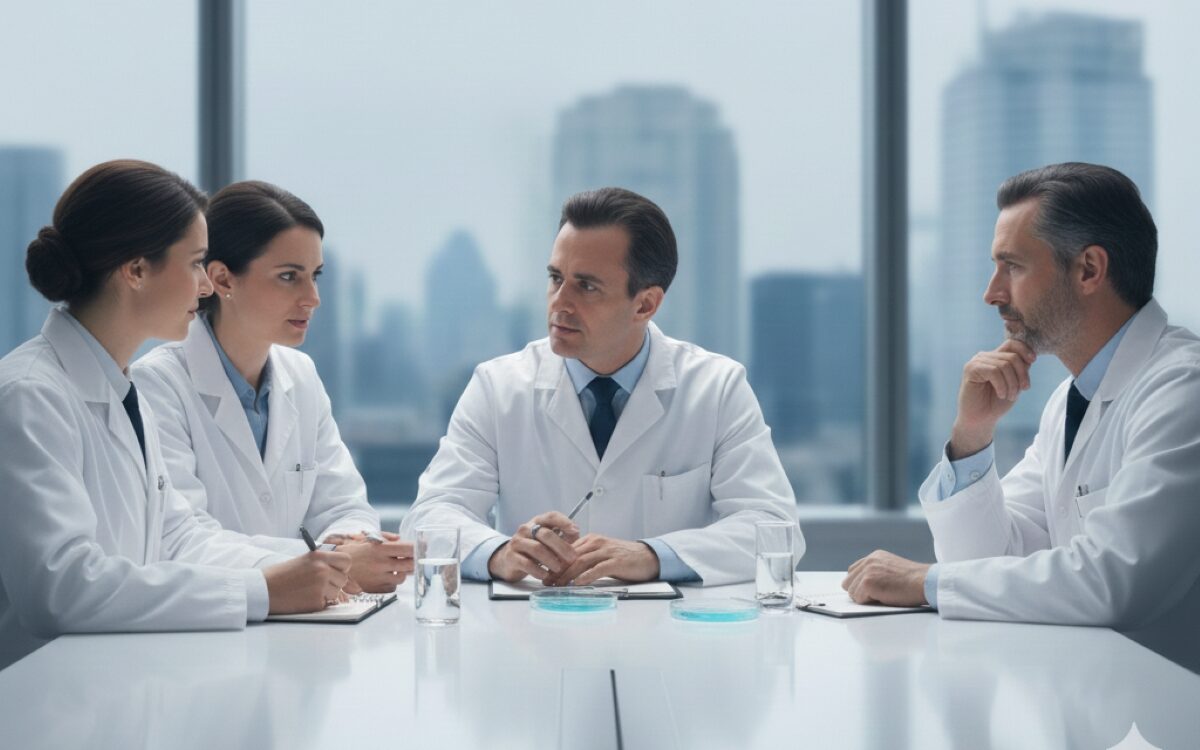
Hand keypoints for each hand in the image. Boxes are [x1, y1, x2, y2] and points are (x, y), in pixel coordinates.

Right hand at [264, 550, 352, 613]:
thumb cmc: (280, 575)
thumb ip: (321, 563)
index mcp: (319, 556)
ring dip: (326, 594)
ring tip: (308, 591)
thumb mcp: (303, 560)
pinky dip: (317, 603)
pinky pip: (326, 603)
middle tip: (319, 585)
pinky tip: (303, 598)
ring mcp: (320, 587)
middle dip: (334, 583)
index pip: (347, 561)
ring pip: (336, 593)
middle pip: (343, 579)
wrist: (263, 589)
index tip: (336, 571)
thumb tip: (338, 570)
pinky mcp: (316, 602)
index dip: (342, 568)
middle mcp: (322, 570)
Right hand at [335, 539, 414, 592]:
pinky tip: (386, 576)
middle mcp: (381, 564)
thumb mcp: (368, 538)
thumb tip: (402, 540)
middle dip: (414, 561)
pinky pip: (393, 587)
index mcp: (380, 549)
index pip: (407, 549)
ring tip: (394, 567)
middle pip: (409, 564)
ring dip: (403, 572)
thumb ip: (387, 537)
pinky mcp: (375, 589)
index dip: (418, 548)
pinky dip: (392, 582)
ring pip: (402, 577)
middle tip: (414, 558)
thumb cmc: (353, 550)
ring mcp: (379, 578)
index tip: (423, 547)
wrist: (335, 567)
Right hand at [487, 512, 579, 582]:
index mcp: (537, 522)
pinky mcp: (511, 557)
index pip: (551, 516)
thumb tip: (576, 533)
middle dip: (562, 546)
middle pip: (546, 534)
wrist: (508, 560)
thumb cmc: (533, 549)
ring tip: (559, 569)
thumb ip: (562, 536)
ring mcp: (517, 542)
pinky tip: (545, 575)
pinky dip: (538, 571)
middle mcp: (526, 529)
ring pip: (537, 549)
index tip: (576, 531)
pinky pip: (527, 563)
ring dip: (551, 560)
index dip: (564, 522)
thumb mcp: (547, 541)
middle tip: (572, 558)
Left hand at [544, 534, 659, 586]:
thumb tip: (567, 571)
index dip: (554, 562)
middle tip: (546, 582)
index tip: (545, 574)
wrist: (648, 557)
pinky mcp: (616, 561)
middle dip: (557, 570)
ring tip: (557, 585)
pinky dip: (587, 576)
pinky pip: (598, 568)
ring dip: (567, 574)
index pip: (568, 550)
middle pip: (571, 556)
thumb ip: (586, 559)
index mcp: (592, 540)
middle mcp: (597, 543)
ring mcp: (607, 551)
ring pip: (582, 562)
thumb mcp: (602, 555)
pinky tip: (578, 583)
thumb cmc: (624, 559)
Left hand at [841, 550, 929, 606]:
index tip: (870, 591)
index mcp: (874, 556)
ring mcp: (867, 571)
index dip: (860, 584)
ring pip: (852, 592)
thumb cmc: (914, 581)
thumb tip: (862, 586)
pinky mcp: (867, 583)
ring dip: (865, 598)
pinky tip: (884, 598)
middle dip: (859, 592)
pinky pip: (858, 599)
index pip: (853, 571)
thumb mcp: (892, 569)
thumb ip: (877, 572)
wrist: (925, 582)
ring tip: (884, 596)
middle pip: (848, 582)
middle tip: (877, 596)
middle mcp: (868, 561)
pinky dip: (869, 603)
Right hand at [950, 339, 1036, 458]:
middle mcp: (984, 357)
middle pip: (1012, 356)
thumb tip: (1030, 357)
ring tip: (1010, 396)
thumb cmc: (996, 403)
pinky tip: (1001, 394)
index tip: (1033, 361)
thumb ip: (1020, 369)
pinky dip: (1002, 385)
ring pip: (1004, 365)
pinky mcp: (970, 369)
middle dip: (1022, 375)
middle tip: (1023, 390)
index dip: (1025, 350)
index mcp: (995, 358)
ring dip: (1012, 384)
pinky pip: (994, 371)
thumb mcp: (1014, 384)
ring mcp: (976, 362)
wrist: (980, 420)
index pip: (1012, 344)